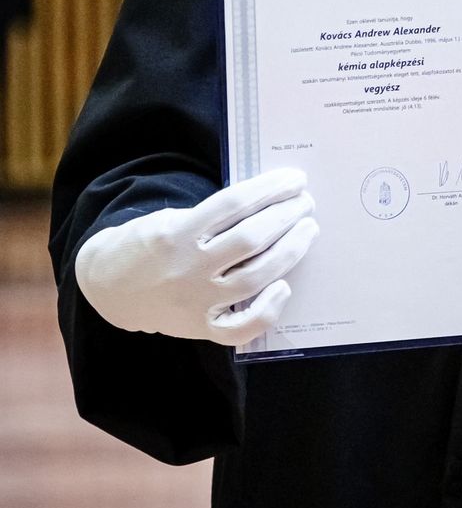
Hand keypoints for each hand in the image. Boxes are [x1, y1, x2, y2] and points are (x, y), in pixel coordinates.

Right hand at [74, 168, 317, 344]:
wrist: (108, 287)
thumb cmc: (147, 244)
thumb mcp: (170, 218)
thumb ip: (210, 217)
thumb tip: (265, 203)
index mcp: (177, 233)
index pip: (234, 204)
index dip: (270, 188)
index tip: (295, 179)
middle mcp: (188, 268)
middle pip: (251, 239)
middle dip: (286, 216)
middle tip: (305, 202)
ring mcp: (195, 302)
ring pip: (255, 277)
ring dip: (290, 251)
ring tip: (307, 230)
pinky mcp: (199, 328)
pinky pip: (241, 328)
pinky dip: (268, 310)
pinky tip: (284, 287)